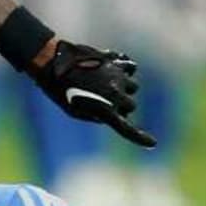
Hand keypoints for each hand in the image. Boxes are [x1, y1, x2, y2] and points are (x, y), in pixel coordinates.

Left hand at [33, 41, 154, 147]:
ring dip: (124, 88)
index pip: (125, 128)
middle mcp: (116, 93)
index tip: (152, 143)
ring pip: (133, 86)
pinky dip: (126, 70)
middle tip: (104, 102)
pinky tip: (113, 70)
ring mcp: (118, 76)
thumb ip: (95, 116)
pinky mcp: (116, 61)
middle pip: (131, 105)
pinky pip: (131, 67)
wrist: (53, 64)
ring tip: (103, 84)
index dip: (139, 137)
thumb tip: (111, 116)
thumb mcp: (74, 111)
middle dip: (122, 106)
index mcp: (104, 109)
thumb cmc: (60, 91)